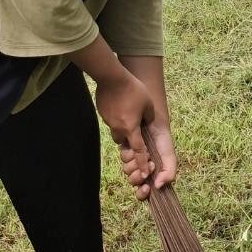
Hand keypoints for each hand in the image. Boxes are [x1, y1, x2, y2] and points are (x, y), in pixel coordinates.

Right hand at [96, 69, 154, 184]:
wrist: (111, 77)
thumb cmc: (132, 89)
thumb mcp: (147, 103)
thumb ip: (149, 116)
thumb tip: (148, 122)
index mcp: (131, 128)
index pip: (138, 151)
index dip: (142, 163)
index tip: (144, 174)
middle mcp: (119, 128)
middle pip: (124, 142)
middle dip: (129, 140)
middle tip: (133, 130)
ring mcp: (109, 121)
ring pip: (116, 131)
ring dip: (122, 128)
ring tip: (126, 114)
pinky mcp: (102, 113)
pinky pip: (110, 119)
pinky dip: (115, 116)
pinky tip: (118, 103)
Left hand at [120, 115, 176, 201]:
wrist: (151, 114)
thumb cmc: (162, 135)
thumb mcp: (169, 153)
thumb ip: (169, 171)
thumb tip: (157, 187)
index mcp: (151, 173)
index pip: (144, 192)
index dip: (143, 193)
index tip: (147, 188)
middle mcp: (141, 167)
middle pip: (134, 182)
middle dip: (139, 177)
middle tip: (150, 164)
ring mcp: (132, 158)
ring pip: (127, 171)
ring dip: (135, 165)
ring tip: (145, 153)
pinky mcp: (125, 149)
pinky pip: (123, 159)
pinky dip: (129, 156)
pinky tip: (135, 148)